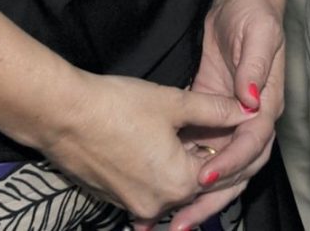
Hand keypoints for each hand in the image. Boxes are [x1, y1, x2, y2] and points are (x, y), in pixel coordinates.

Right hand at [36, 72, 251, 225]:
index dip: (234, 150)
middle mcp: (159, 204)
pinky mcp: (114, 200)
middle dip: (211, 162)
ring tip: (189, 141)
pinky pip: (148, 193)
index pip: (223, 173)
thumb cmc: (118, 106)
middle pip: (198, 186)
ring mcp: (133, 206)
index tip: (237, 130)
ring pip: (173, 191)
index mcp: (180, 183)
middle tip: (216, 136)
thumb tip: (247, 109)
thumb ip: (216, 110)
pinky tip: (160, 153)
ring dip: (184, 170)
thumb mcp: (174, 103)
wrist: (62, 116)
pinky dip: (159, 176)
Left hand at [157, 0, 286, 230]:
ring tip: (170, 223)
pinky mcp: (211, 118)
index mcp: (266, 103)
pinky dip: (186, 175)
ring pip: (218, 170)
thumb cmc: (254, 12)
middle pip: (237, 171)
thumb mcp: (258, 33)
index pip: (251, 144)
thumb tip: (249, 100)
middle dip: (212, 200)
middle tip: (182, 223)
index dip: (229, 164)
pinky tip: (164, 192)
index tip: (201, 179)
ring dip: (197, 199)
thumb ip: (254, 67)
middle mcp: (252, 120)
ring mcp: (231, 122)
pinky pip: (202, 154)